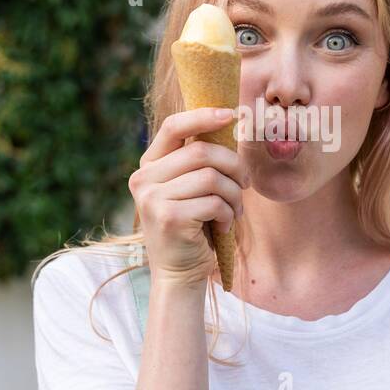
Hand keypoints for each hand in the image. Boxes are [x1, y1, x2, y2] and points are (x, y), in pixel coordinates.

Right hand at [130, 107, 249, 289]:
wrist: (179, 274)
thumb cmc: (193, 227)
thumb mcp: (190, 188)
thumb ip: (198, 160)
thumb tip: (229, 120)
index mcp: (149, 165)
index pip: (174, 126)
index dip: (204, 116)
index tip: (231, 115)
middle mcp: (144, 179)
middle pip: (202, 152)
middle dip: (234, 166)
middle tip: (246, 184)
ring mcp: (152, 199)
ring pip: (211, 177)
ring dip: (234, 194)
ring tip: (234, 211)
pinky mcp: (169, 218)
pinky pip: (214, 202)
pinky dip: (228, 214)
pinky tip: (223, 226)